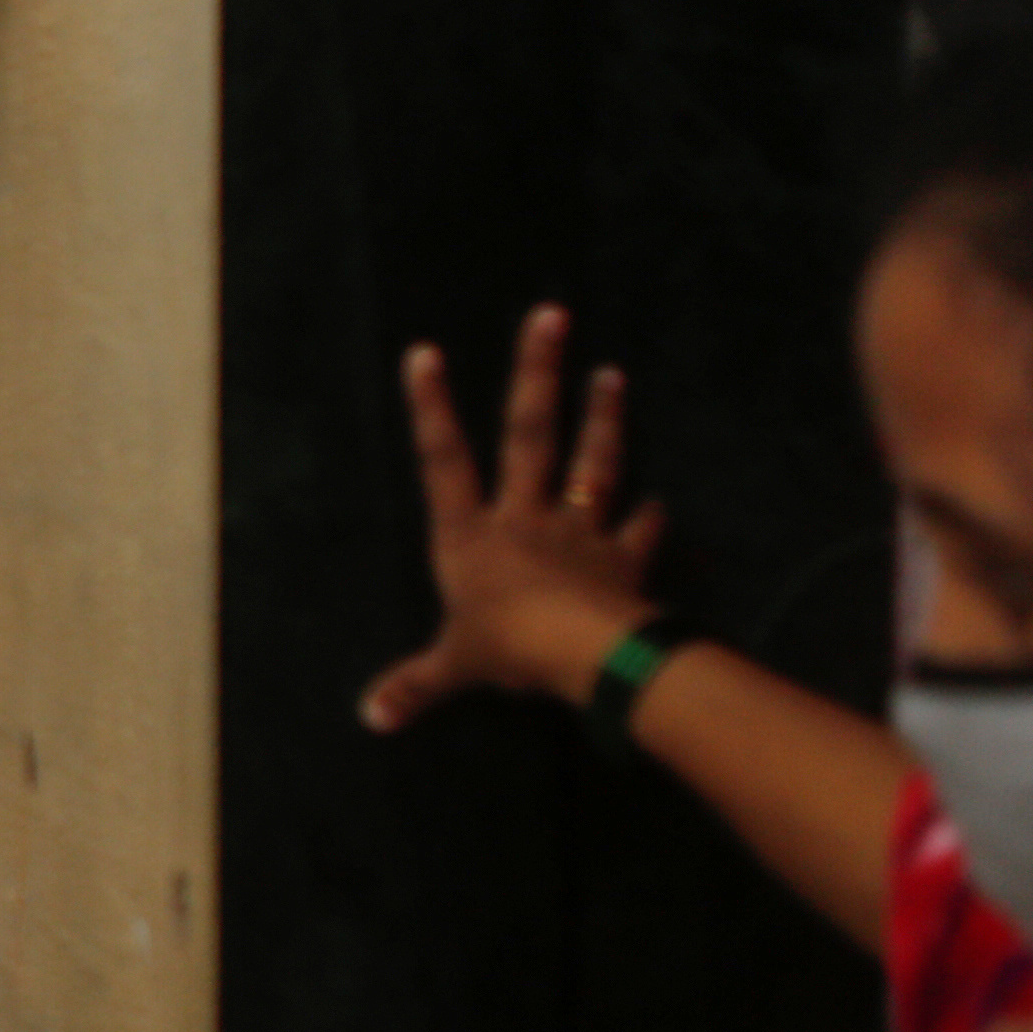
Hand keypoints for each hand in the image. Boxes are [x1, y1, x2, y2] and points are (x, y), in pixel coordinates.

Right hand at [359, 303, 669, 731]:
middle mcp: (525, 517)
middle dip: (537, 373)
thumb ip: (414, 685)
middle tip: (552, 314)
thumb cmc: (507, 649)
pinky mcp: (622, 556)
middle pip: (530, 432)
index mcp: (472, 536)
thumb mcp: (451, 667)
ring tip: (613, 374)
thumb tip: (370, 717)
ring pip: (593, 463)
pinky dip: (653, 519)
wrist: (582, 653)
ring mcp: (579, 530)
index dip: (431, 408)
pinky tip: (662, 503)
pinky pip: (640, 532)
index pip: (443, 461)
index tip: (425, 352)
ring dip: (604, 418)